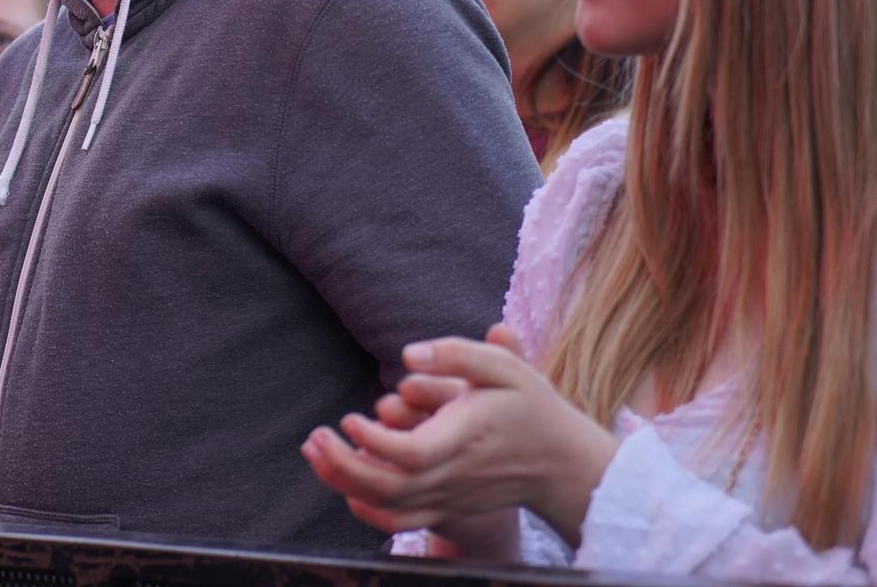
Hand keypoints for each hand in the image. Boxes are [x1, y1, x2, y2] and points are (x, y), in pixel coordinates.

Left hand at [300, 324, 617, 547]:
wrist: (562, 464)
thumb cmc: (530, 408)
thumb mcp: (504, 368)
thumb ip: (458, 354)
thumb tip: (407, 355)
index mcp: (464, 441)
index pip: (411, 455)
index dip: (374, 442)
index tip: (350, 417)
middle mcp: (452, 476)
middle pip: (387, 488)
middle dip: (341, 465)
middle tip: (314, 436)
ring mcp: (448, 498)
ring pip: (387, 507)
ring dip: (343, 483)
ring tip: (314, 451)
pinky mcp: (446, 508)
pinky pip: (400, 522)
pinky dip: (366, 510)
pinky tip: (343, 485)